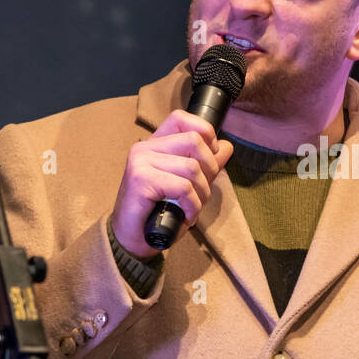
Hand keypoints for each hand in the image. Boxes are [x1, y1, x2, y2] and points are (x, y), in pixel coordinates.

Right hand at [110, 109, 233, 259]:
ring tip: (193, 208)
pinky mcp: (141, 180)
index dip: (205, 133)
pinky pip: (183, 187)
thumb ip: (205, 165)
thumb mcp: (188, 185)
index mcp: (155, 144)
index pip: (182, 119)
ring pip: (192, 167)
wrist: (132, 239)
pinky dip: (192, 205)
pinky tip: (186, 216)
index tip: (210, 159)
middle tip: (202, 193)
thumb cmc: (159, 212)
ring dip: (201, 194)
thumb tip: (226, 146)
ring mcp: (141, 162)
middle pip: (194, 142)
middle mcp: (145, 148)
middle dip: (209, 170)